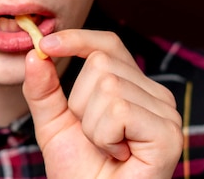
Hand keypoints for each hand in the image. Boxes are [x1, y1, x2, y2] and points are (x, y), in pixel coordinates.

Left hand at [23, 29, 182, 178]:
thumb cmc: (78, 169)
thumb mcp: (51, 123)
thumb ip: (42, 89)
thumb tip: (35, 52)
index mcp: (131, 85)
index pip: (107, 44)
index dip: (77, 39)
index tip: (46, 44)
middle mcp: (154, 94)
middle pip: (101, 63)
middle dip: (80, 103)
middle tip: (94, 136)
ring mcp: (165, 113)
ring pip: (108, 86)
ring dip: (92, 125)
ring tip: (107, 148)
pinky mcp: (168, 134)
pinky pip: (119, 111)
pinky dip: (105, 137)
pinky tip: (118, 155)